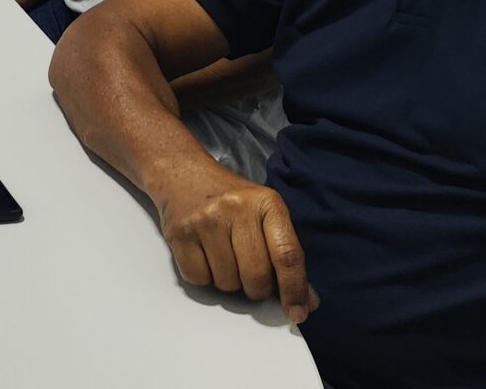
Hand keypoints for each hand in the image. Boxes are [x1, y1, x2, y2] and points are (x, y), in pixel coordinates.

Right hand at [151, 164, 317, 323]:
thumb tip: (305, 300)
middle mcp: (236, 209)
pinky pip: (199, 279)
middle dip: (257, 289)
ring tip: (224, 257)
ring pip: (227, 282)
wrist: (183, 173)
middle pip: (256, 276)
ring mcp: (206, 220)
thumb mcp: (264, 213)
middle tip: (251, 277)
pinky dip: (205, 277)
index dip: (294, 288)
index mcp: (267, 203)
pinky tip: (204, 256)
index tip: (297, 313)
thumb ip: (284, 253)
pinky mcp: (179, 233)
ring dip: (229, 282)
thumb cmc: (230, 200)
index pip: (287, 254)